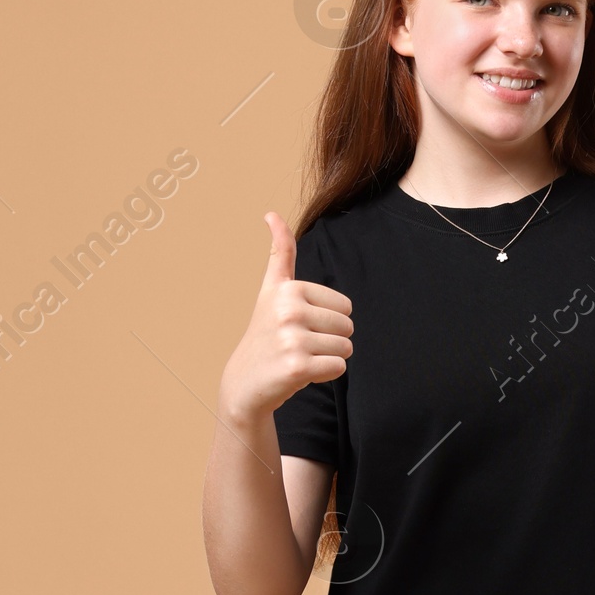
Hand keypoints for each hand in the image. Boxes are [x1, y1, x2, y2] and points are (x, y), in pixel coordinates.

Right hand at [218, 210, 353, 425]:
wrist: (245, 381)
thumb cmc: (266, 333)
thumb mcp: (271, 289)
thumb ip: (280, 252)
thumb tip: (271, 213)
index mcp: (288, 288)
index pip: (345, 306)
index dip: (328, 320)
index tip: (298, 325)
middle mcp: (288, 310)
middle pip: (348, 326)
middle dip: (331, 340)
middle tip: (301, 345)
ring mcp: (292, 339)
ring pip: (345, 348)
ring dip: (328, 358)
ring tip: (300, 357)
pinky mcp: (298, 367)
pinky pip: (338, 368)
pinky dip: (325, 375)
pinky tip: (302, 373)